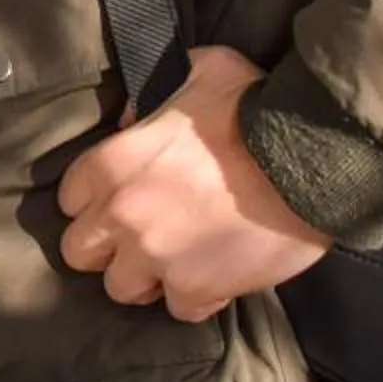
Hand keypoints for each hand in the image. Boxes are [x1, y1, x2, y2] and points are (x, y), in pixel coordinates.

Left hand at [57, 46, 331, 323]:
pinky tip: (214, 277)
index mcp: (112, 162)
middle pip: (80, 253)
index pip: (70, 199)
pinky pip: (179, 309)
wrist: (312, 156)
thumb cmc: (254, 108)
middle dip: (107, 247)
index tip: (121, 200)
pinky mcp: (197, 287)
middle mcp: (123, 213)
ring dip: (146, 277)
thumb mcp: (194, 72)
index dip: (95, 202)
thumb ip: (153, 96)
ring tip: (176, 260)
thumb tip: (131, 121)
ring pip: (121, 289)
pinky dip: (195, 298)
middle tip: (141, 237)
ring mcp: (156, 255)